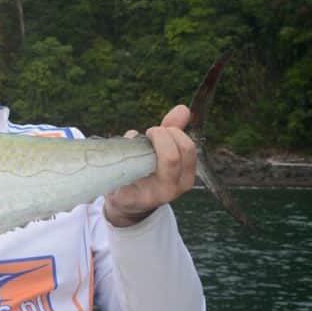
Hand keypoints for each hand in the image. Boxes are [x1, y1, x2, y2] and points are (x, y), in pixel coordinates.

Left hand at [104, 105, 196, 227]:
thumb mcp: (161, 150)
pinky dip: (126, 155)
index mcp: (186, 176)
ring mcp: (154, 195)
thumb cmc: (145, 170)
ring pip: (152, 164)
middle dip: (160, 136)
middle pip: (174, 156)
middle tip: (148, 134)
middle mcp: (175, 188)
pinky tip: (124, 156)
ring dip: (144, 146)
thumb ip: (172, 129)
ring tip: (137, 145)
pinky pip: (129, 170)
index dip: (172, 132)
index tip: (158, 130)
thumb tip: (183, 109)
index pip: (187, 148)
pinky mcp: (133, 198)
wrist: (126, 202)